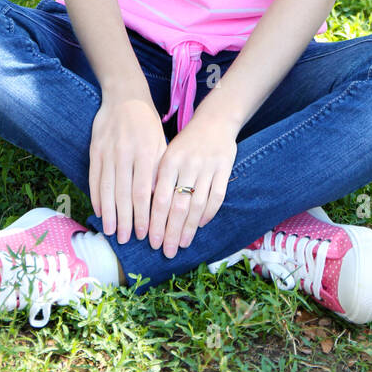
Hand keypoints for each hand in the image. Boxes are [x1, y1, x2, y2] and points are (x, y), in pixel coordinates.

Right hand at [89, 93, 167, 243]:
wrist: (125, 96)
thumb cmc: (148, 124)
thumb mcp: (162, 143)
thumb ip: (160, 171)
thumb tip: (159, 201)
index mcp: (146, 153)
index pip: (143, 192)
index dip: (143, 215)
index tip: (145, 234)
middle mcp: (126, 154)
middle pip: (124, 195)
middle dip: (125, 220)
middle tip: (126, 240)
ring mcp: (108, 152)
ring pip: (107, 189)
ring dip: (109, 213)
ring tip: (110, 231)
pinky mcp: (95, 150)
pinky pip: (94, 178)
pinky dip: (96, 196)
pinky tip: (99, 211)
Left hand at [148, 109, 237, 257]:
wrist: (215, 120)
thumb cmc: (186, 142)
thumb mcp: (167, 153)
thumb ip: (158, 178)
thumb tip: (146, 210)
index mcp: (169, 161)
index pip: (160, 198)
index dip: (155, 222)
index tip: (151, 241)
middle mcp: (188, 165)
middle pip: (178, 206)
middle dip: (171, 232)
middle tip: (167, 251)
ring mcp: (207, 167)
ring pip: (197, 205)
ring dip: (189, 228)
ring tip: (183, 244)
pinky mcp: (224, 169)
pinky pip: (216, 197)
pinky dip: (208, 213)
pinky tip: (200, 225)